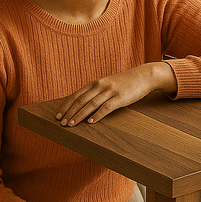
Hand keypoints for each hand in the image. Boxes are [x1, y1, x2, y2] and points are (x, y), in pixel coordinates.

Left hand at [56, 62, 176, 126]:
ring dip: (79, 115)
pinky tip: (90, 122)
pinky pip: (106, 107)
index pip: (76, 95)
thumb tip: (83, 105)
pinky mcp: (120, 98)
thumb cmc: (124, 83)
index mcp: (95, 83)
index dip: (66, 105)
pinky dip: (97, 115)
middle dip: (69, 112)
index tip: (57, 115)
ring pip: (90, 105)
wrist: (143, 76)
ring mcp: (110, 91)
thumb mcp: (107, 85)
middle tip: (60, 123)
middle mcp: (100, 86)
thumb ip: (96, 93)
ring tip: (71, 125)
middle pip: (80, 100)